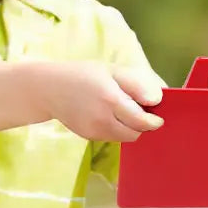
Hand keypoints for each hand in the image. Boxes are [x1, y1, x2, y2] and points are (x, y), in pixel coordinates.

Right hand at [38, 62, 165, 142]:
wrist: (49, 89)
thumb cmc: (83, 74)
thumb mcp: (111, 70)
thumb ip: (136, 84)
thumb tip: (156, 100)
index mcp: (111, 99)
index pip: (141, 121)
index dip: (154, 121)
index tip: (158, 117)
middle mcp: (103, 119)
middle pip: (135, 133)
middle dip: (143, 126)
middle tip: (142, 113)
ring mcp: (94, 130)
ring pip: (124, 138)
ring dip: (130, 128)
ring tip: (124, 112)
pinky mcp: (89, 136)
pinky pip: (111, 137)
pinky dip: (117, 129)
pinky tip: (109, 115)